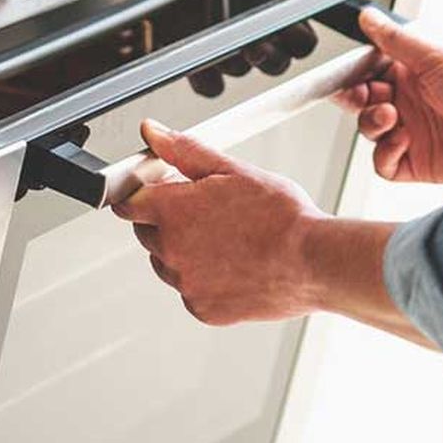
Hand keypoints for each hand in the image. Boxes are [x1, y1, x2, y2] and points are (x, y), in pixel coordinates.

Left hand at [112, 120, 325, 324]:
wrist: (315, 260)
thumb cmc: (282, 216)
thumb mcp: (231, 170)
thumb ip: (184, 150)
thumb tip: (153, 133)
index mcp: (172, 212)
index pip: (127, 203)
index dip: (141, 194)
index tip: (155, 191)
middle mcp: (172, 252)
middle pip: (147, 233)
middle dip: (168, 219)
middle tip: (207, 210)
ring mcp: (186, 284)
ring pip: (168, 263)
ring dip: (184, 250)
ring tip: (226, 237)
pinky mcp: (203, 309)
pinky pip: (190, 289)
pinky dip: (204, 278)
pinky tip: (233, 262)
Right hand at [336, 8, 442, 186]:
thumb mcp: (433, 55)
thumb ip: (394, 38)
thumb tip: (368, 18)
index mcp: (413, 75)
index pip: (370, 74)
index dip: (355, 75)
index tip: (348, 73)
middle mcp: (411, 104)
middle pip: (364, 103)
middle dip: (356, 99)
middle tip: (364, 95)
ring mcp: (413, 134)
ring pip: (370, 131)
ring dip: (372, 122)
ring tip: (391, 116)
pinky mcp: (418, 163)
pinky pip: (384, 164)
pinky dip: (386, 153)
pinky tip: (403, 140)